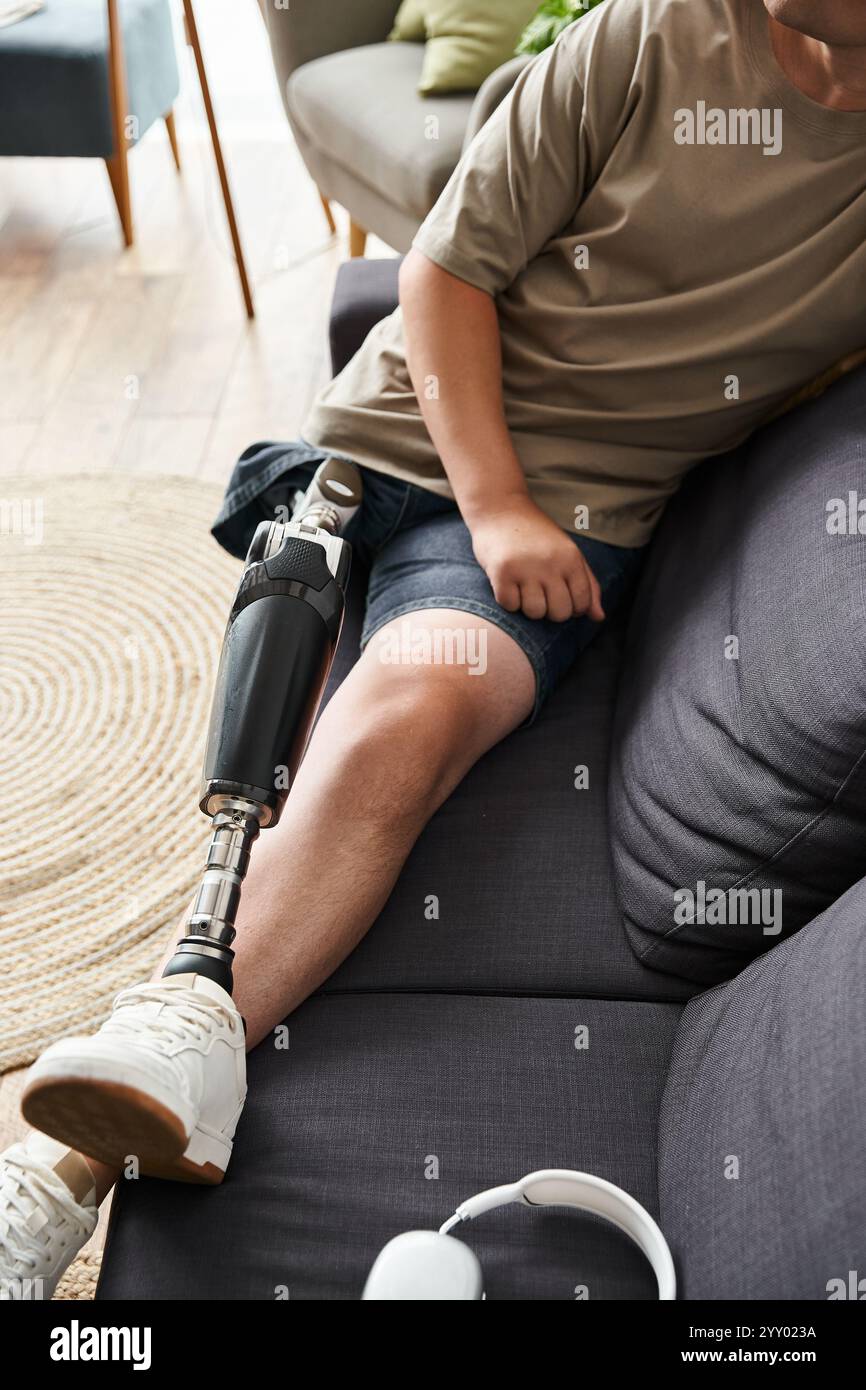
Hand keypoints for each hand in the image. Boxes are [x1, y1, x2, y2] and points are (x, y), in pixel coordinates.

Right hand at [470, 496, 604, 622]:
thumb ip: (587, 584)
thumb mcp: (568, 553)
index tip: (561, 596)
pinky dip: (508, 600)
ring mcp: (526, 568)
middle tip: (541, 592)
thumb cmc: (536, 535)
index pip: (582, 603)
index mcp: (571, 558)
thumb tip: (599, 617)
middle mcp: (551, 563)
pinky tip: (508, 583)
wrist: (500, 509)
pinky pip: (510, 605)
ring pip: (535, 613)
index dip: (573, 608)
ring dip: (528, 606)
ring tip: (524, 587)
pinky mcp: (502, 572)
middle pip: (559, 613)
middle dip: (550, 610)